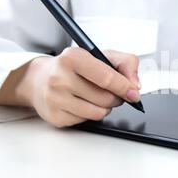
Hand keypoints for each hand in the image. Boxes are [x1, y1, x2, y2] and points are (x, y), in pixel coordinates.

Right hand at [0, 47, 140, 127]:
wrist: (41, 79)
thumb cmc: (75, 67)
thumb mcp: (101, 55)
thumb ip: (126, 63)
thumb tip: (135, 85)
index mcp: (73, 57)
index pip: (106, 77)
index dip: (125, 87)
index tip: (134, 93)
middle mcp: (60, 77)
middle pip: (105, 98)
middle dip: (117, 98)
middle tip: (114, 93)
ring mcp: (55, 98)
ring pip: (98, 113)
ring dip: (105, 107)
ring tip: (98, 97)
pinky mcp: (56, 116)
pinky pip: (86, 121)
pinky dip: (91, 114)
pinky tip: (83, 103)